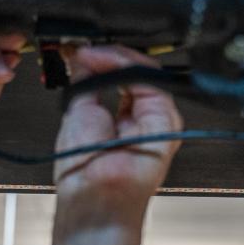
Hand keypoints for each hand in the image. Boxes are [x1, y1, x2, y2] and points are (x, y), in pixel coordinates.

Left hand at [52, 46, 181, 225]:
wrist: (93, 193)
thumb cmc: (83, 170)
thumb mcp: (78, 111)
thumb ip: (86, 82)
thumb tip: (85, 58)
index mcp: (123, 121)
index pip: (121, 78)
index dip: (102, 61)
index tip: (81, 52)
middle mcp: (142, 119)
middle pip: (135, 72)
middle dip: (108, 56)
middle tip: (84, 51)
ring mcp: (156, 119)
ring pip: (144, 72)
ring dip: (115, 58)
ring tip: (91, 56)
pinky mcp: (165, 118)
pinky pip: (150, 79)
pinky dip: (125, 65)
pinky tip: (105, 62)